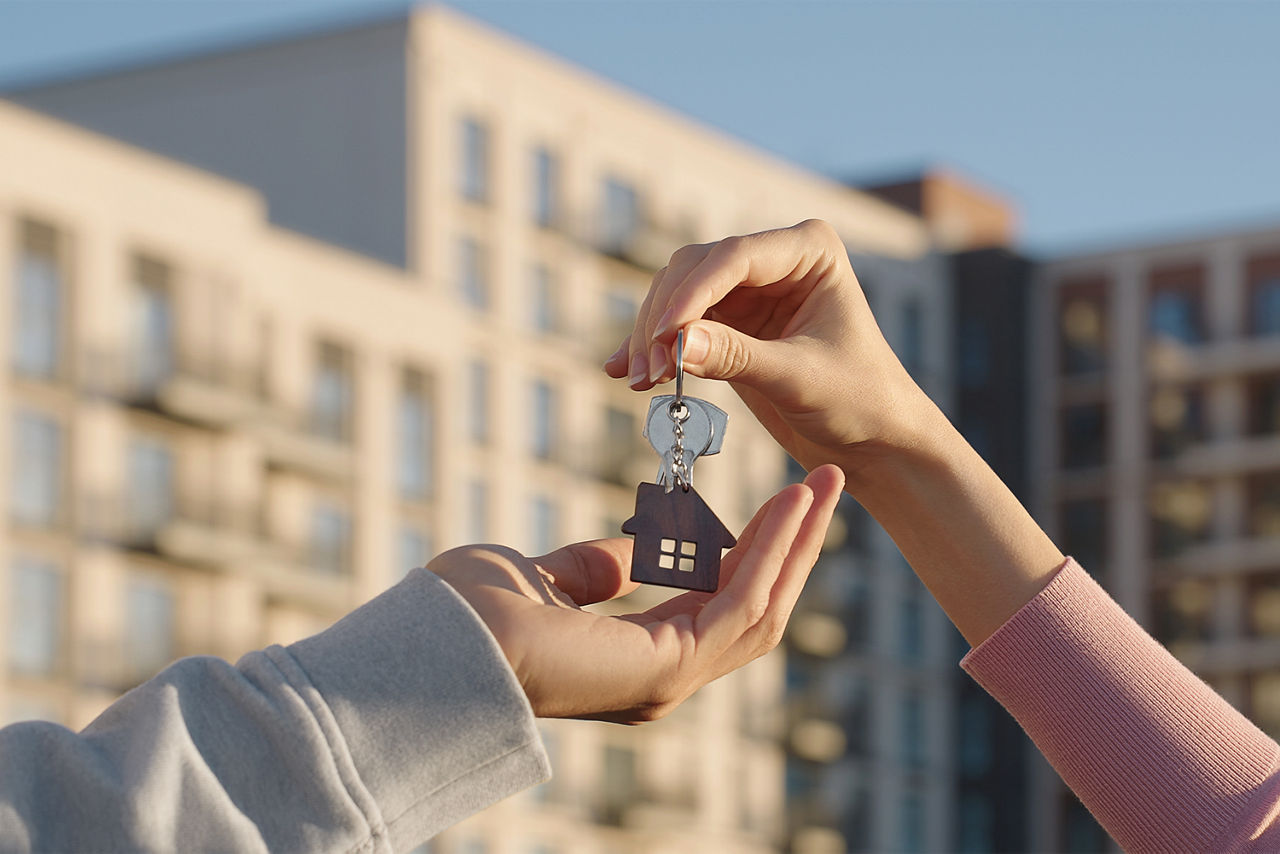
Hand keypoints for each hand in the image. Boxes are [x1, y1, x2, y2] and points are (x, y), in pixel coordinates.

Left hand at [428, 465, 843, 722]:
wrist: (436, 640)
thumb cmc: (469, 614)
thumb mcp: (548, 574)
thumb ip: (597, 568)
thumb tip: (634, 552)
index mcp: (638, 658)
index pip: (719, 603)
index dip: (756, 549)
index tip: (782, 499)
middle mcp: (664, 675)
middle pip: (756, 606)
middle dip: (793, 543)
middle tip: (823, 484)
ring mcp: (670, 679)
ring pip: (762, 606)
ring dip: (796, 541)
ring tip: (822, 485)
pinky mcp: (667, 668)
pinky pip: (742, 603)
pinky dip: (771, 551)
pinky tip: (789, 506)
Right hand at [603, 219, 941, 481]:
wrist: (873, 442)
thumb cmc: (860, 402)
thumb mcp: (798, 379)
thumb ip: (737, 358)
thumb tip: (674, 344)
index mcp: (809, 250)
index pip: (736, 257)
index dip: (692, 294)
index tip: (664, 338)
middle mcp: (775, 259)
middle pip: (694, 270)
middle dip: (665, 319)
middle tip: (648, 372)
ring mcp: (748, 289)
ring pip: (676, 294)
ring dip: (653, 336)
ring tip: (641, 383)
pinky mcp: (729, 323)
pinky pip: (677, 326)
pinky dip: (653, 348)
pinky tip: (622, 371)